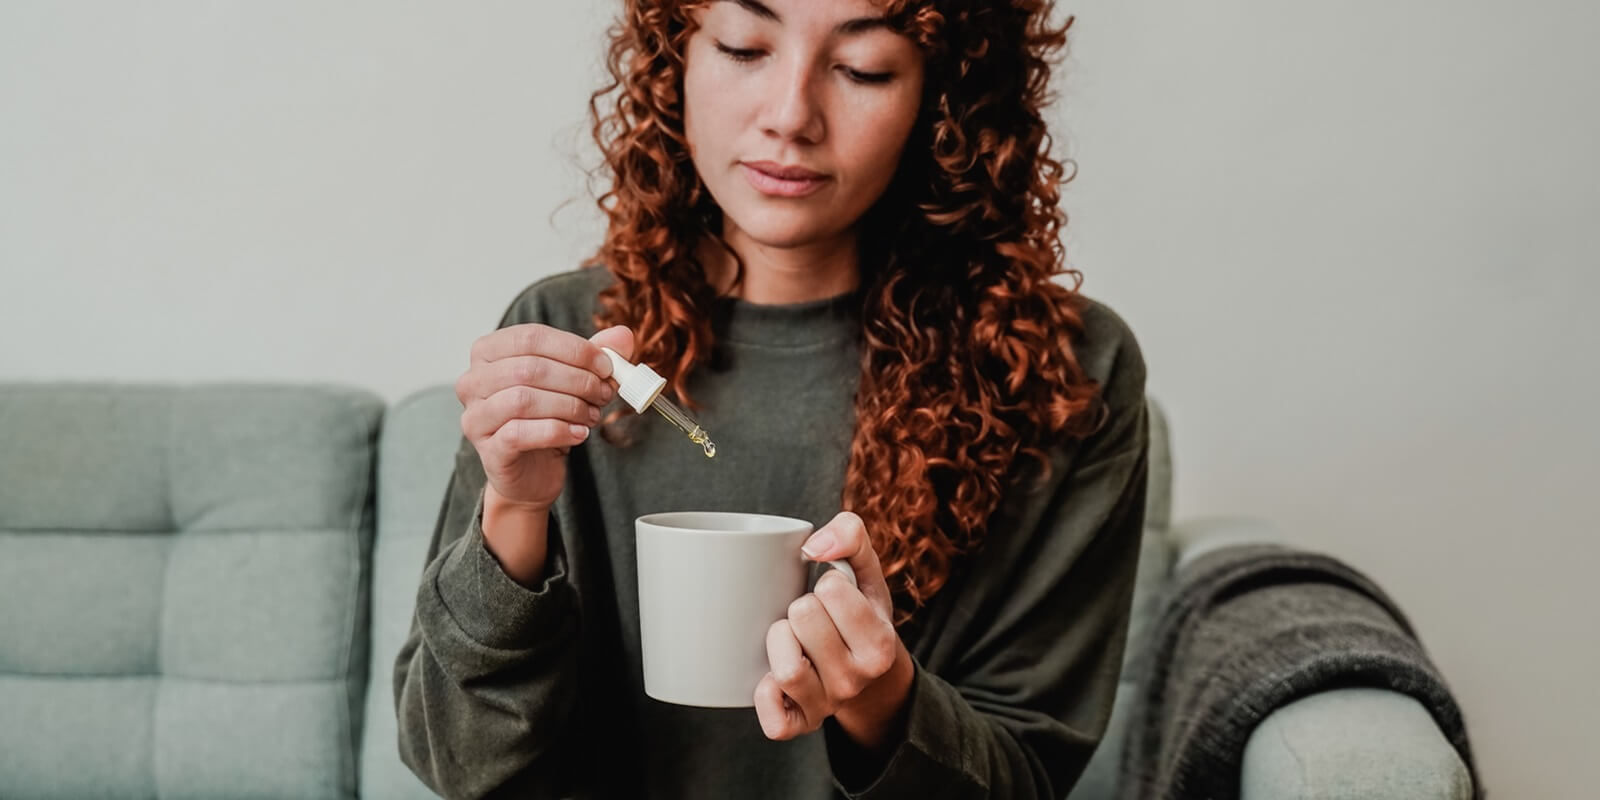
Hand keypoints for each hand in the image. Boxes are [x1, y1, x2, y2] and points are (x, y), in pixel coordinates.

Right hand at [455, 323, 633, 511]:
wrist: (534, 470)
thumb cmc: (548, 416)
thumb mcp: (574, 380)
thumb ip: (594, 355)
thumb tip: (622, 335)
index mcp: (489, 351)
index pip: (531, 336)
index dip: (574, 349)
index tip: (606, 366)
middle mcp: (473, 380)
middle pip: (529, 368)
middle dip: (577, 380)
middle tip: (603, 393)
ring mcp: (475, 415)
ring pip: (523, 399)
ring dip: (568, 406)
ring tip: (591, 415)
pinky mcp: (487, 448)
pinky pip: (520, 433)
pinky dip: (558, 431)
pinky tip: (579, 434)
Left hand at [756, 512, 915, 748]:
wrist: (865, 674)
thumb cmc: (858, 612)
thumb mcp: (866, 571)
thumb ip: (850, 535)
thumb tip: (813, 547)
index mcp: (880, 643)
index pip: (831, 589)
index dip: (826, 584)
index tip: (835, 597)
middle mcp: (857, 680)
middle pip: (803, 618)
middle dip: (801, 607)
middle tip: (812, 618)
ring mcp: (827, 706)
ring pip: (786, 668)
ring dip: (779, 641)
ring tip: (793, 639)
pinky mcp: (799, 725)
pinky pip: (774, 720)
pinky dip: (766, 695)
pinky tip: (774, 676)